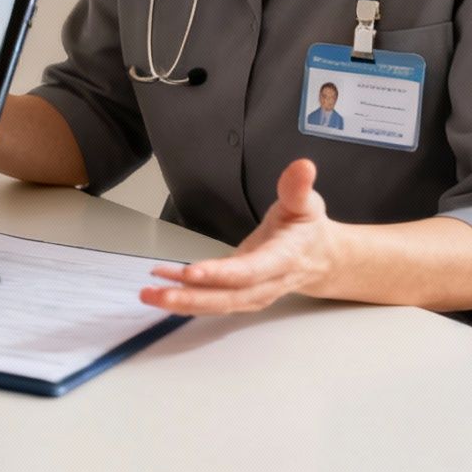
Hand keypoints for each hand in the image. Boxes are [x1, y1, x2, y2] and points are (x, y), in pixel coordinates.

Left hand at [142, 159, 337, 314]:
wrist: (320, 259)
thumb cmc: (308, 231)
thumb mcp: (306, 204)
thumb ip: (297, 187)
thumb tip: (302, 167)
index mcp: (283, 259)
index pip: (251, 270)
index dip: (222, 274)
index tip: (192, 272)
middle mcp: (266, 282)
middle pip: (228, 296)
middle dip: (191, 296)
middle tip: (157, 293)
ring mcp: (252, 293)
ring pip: (217, 304)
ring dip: (182, 302)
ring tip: (150, 295)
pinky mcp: (239, 295)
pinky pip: (212, 300)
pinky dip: (186, 297)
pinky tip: (162, 287)